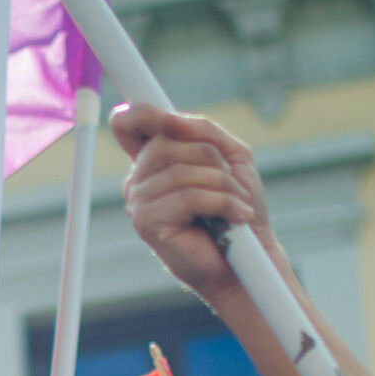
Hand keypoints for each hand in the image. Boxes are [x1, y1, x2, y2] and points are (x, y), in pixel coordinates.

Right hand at [112, 106, 270, 304]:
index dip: (141, 113)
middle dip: (210, 157)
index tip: (164, 117)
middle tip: (233, 182)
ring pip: (180, 170)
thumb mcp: (229, 158)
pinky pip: (187, 195)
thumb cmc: (237, 212)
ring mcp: (138, 202)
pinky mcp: (146, 223)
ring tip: (239, 204)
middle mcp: (138, 180)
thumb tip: (170, 118)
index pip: (129, 124)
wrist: (245, 262)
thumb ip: (202, 131)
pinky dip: (221, 202)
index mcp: (154, 162)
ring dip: (222, 184)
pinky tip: (236, 216)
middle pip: (165, 142)